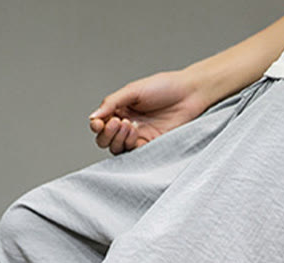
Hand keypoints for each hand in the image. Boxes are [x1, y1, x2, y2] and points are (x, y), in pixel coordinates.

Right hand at [88, 70, 209, 154]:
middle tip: (118, 122)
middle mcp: (126, 124)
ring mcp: (138, 136)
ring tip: (130, 125)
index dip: (96, 126)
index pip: (100, 124)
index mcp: (120, 109)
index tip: (99, 123)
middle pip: (105, 140)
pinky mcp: (150, 146)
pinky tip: (136, 133)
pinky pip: (133, 153)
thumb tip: (93, 117)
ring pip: (116, 148)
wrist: (190, 94)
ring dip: (118, 139)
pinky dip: (130, 146)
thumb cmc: (164, 87)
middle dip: (107, 134)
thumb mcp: (133, 90)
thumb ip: (112, 103)